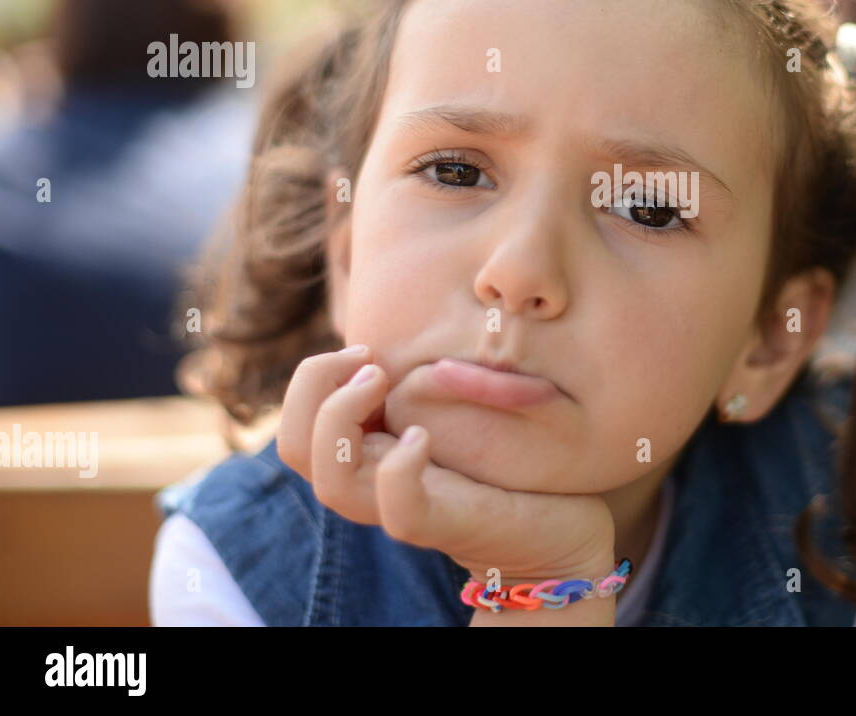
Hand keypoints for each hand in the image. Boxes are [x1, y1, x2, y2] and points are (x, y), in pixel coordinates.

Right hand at [275, 345, 616, 586]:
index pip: (296, 421)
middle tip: (372, 363)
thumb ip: (418, 381)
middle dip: (315, 387)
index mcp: (367, 452)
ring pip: (331, 484)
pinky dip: (402, 470)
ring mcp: (403, 505)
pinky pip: (400, 511)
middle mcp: (372, 482)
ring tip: (383, 382)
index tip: (369, 350)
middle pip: (293, 448)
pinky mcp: (445, 524)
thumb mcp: (452, 406)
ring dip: (342, 419)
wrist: (561, 525)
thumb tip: (393, 330)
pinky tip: (424, 437)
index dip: (314, 376)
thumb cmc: (507, 457)